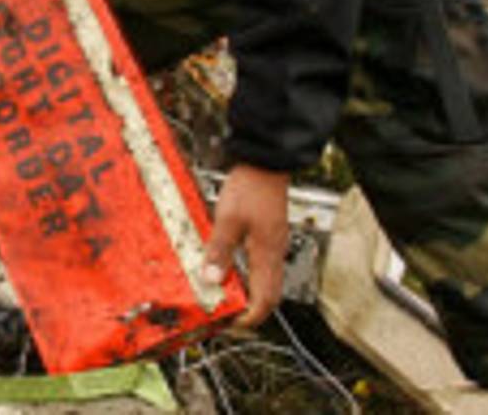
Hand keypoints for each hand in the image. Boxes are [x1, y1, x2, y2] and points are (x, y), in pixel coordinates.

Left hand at [202, 163, 289, 327]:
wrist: (266, 163)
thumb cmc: (251, 188)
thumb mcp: (228, 220)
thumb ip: (220, 250)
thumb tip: (212, 279)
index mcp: (266, 254)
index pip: (265, 299)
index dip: (250, 317)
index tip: (233, 324)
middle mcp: (274, 252)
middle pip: (269, 294)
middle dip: (251, 310)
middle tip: (229, 315)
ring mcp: (274, 243)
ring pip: (267, 280)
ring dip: (250, 292)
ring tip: (228, 294)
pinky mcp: (270, 234)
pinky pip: (263, 264)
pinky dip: (249, 275)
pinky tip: (232, 267)